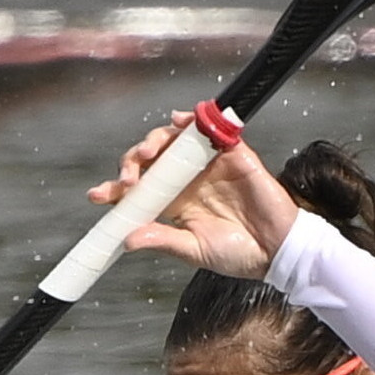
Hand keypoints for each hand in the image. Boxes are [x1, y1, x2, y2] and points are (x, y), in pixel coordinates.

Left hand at [90, 116, 302, 279]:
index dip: (114, 188)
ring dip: (155, 140)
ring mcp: (208, 165)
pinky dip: (195, 121)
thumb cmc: (238, 254)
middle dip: (131, 162)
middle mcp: (187, 180)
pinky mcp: (234, 155)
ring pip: (174, 140)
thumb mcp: (193, 250)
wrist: (278, 251)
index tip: (96, 195)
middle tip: (127, 179)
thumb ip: (162, 239)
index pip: (138, 189)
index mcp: (173, 202)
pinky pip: (213, 130)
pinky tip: (180, 121)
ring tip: (146, 153)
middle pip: (150, 159)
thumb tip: (127, 239)